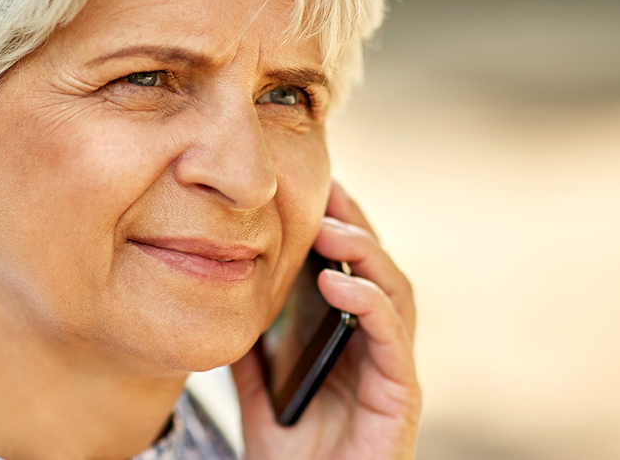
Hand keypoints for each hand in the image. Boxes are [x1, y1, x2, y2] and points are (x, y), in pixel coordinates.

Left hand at [231, 181, 420, 458]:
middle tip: (328, 188)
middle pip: (378, 270)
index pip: (352, 269)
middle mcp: (378, 348)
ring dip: (366, 254)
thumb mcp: (258, 390)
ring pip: (396, 294)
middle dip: (356, 225)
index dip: (339, 225)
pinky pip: (392, 340)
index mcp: (349, 340)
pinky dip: (370, 304)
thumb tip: (220, 298)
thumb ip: (249, 347)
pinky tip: (339, 282)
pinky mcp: (400, 397)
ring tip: (330, 229)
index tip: (312, 187)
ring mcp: (392, 370)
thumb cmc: (292, 456)